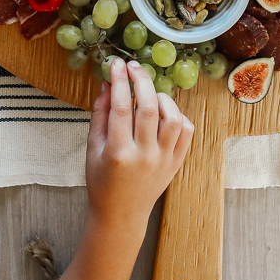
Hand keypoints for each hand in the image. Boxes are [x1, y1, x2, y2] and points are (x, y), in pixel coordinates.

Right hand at [86, 59, 192, 236]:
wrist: (121, 215)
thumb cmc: (102, 181)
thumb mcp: (92, 147)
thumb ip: (100, 113)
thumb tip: (108, 82)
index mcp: (118, 152)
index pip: (122, 107)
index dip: (119, 81)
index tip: (116, 64)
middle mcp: (144, 156)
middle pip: (149, 107)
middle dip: (141, 80)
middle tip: (133, 66)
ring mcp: (164, 160)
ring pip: (173, 117)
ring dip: (162, 97)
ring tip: (149, 93)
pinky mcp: (176, 163)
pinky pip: (187, 132)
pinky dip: (178, 115)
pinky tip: (164, 112)